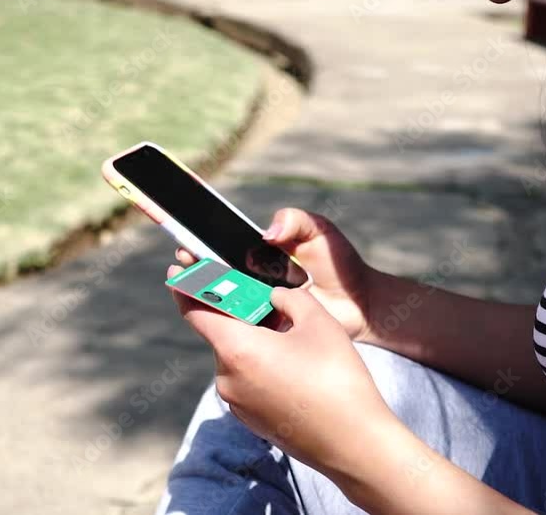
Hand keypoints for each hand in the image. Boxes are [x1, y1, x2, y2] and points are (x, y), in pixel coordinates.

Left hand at [169, 275, 397, 473]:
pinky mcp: (250, 418)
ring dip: (252, 340)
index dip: (186, 287)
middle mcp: (227, 377)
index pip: (195, 311)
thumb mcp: (317, 321)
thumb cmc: (337, 378)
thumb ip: (288, 298)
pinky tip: (293, 365)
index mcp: (236, 349)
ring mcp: (236, 402)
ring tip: (288, 335)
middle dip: (237, 313)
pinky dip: (259, 365)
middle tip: (262, 299)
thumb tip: (274, 298)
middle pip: (220, 333)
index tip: (178, 270)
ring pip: (236, 357)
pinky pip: (246, 380)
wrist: (354, 443)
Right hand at [175, 208, 376, 342]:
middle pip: (217, 272)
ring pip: (224, 298)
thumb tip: (267, 233)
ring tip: (190, 283)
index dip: (203, 244)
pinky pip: (243, 321)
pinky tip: (213, 311)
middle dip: (196, 267)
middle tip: (184, 262)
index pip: (225, 246)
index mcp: (262, 253)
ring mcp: (259, 303)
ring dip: (205, 292)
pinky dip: (228, 317)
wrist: (361, 303)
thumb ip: (294, 220)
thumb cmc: (340, 263)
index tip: (187, 244)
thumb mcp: (319, 230)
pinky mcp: (268, 326)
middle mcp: (255, 278)